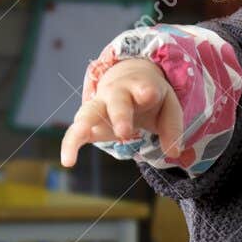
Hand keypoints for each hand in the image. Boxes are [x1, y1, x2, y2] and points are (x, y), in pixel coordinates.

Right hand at [60, 57, 183, 167]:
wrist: (126, 79)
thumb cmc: (149, 96)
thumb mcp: (168, 107)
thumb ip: (172, 128)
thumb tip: (174, 152)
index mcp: (140, 87)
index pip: (144, 88)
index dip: (145, 91)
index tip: (147, 94)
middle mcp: (117, 94)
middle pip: (116, 103)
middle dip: (120, 116)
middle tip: (125, 132)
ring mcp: (99, 106)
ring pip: (89, 113)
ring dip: (84, 125)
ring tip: (82, 136)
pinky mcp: (88, 121)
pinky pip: (75, 131)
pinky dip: (70, 144)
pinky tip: (68, 161)